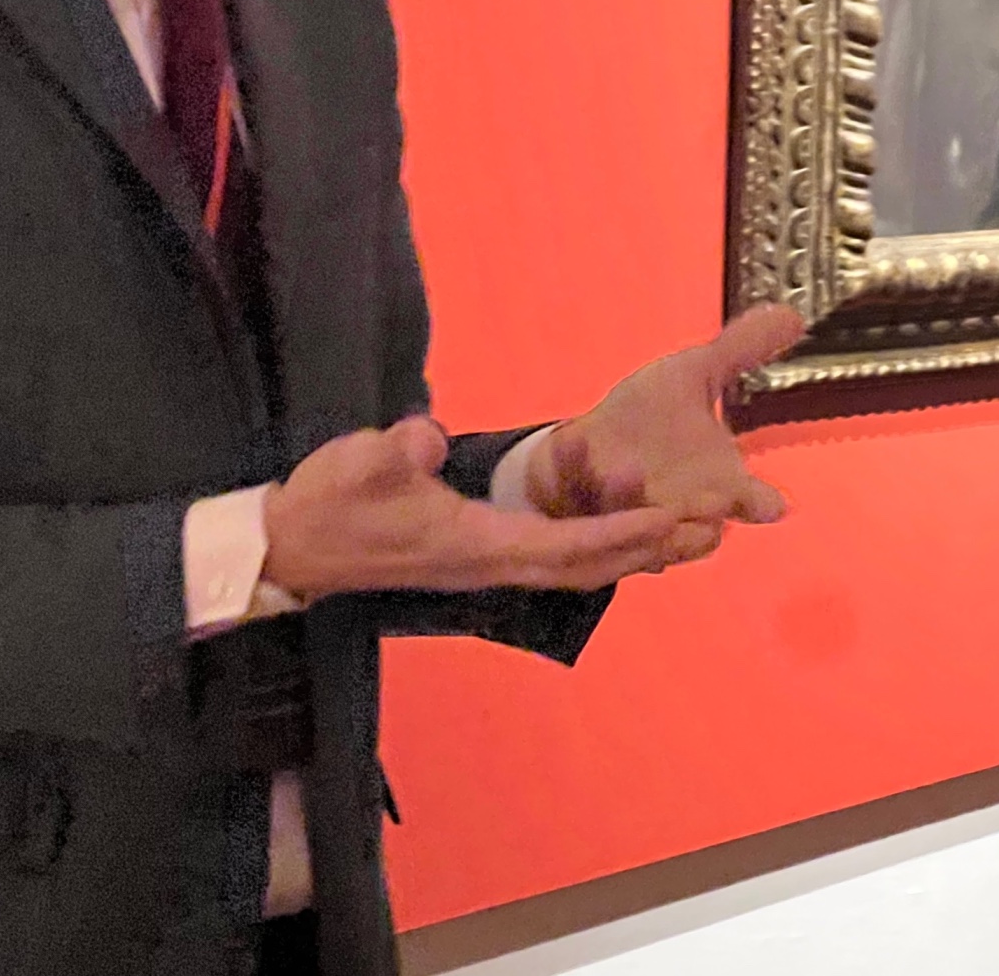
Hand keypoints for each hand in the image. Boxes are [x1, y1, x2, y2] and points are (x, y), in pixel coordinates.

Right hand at [263, 415, 708, 599]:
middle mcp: (490, 563)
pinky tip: (615, 528)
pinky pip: (550, 554)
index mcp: (474, 544)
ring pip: (570, 564)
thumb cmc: (331, 502)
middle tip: (701, 528)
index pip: (563, 545)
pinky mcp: (475, 553)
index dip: (618, 532)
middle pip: (583, 565)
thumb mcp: (359, 466)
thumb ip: (397, 451)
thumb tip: (429, 434)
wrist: (297, 544)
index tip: (668, 519)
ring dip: (624, 550)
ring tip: (678, 530)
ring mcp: (483, 563)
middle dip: (642, 548)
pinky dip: (592, 544)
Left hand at [523, 304, 805, 532]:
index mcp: (717, 488)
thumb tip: (796, 314)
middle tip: (707, 509)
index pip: (747, 503)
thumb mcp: (694, 375)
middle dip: (698, 523)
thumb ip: (740, 350)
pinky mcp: (580, 509)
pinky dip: (574, 466)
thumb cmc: (652, 418)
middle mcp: (677, 512)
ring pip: (637, 528)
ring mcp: (627, 518)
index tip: (770, 504)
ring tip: (628, 470)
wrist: (588, 445)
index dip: (757, 504)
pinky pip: (577, 497)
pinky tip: (574, 435)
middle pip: (696, 533)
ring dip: (631, 500)